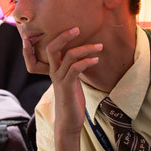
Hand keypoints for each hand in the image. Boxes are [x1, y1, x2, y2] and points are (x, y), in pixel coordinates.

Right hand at [46, 27, 101, 150]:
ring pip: (69, 56)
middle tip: (77, 29)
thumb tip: (85, 56)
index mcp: (54, 69)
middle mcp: (54, 72)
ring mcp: (60, 79)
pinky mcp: (68, 87)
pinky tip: (96, 60)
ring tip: (99, 46)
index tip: (72, 29)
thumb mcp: (72, 81)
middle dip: (64, 36)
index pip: (50, 48)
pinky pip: (76, 69)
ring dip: (86, 49)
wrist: (69, 122)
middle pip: (52, 48)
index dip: (58, 37)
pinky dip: (87, 61)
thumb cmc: (72, 100)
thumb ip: (74, 68)